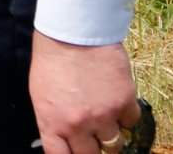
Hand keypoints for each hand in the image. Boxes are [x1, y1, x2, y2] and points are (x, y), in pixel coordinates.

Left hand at [28, 33, 140, 153]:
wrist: (73, 30)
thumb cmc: (52, 59)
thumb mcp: (41, 94)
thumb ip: (53, 122)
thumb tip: (64, 140)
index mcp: (52, 123)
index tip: (79, 153)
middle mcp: (78, 126)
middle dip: (94, 148)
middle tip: (95, 136)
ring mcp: (103, 116)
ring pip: (115, 145)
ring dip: (112, 134)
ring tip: (106, 117)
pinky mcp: (124, 102)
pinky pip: (131, 122)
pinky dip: (126, 115)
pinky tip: (117, 100)